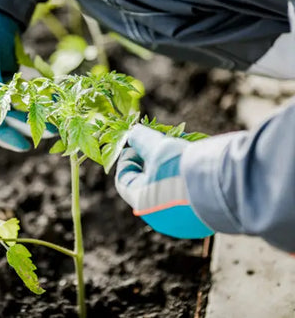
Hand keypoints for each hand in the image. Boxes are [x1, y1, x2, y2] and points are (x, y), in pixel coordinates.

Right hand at [0, 1, 54, 150]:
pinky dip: (40, 96)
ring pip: (18, 106)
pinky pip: (26, 92)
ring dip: (36, 113)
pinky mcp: (10, 78)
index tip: (24, 146)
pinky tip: (55, 100)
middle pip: (5, 117)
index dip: (4, 136)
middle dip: (27, 126)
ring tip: (58, 121)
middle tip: (50, 133)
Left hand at [115, 124, 212, 238]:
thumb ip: (143, 140)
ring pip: (170, 189)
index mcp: (142, 202)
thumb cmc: (186, 167)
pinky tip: (198, 163)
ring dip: (173, 168)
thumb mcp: (159, 147)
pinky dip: (188, 180)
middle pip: (148, 183)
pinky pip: (188, 197)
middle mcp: (160, 217)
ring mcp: (182, 221)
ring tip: (184, 149)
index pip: (124, 180)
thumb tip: (133, 133)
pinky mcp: (202, 220)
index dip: (128, 159)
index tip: (137, 143)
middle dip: (153, 160)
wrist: (229, 185)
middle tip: (162, 143)